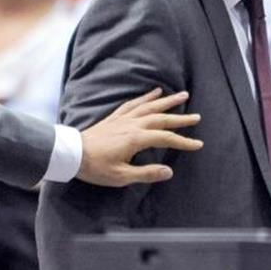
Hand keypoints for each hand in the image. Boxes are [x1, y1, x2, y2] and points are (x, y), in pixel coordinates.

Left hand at [77, 88, 201, 186]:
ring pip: (149, 106)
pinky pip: (134, 103)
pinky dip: (146, 97)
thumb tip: (169, 171)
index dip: (183, 141)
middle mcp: (132, 124)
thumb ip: (146, 173)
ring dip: (167, 101)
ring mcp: (123, 118)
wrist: (72, 154)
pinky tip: (155, 92)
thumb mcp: (121, 177)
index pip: (166, 138)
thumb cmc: (96, 168)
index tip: (198, 144)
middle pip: (161, 118)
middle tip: (197, 116)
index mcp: (136, 139)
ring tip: (182, 95)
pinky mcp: (115, 117)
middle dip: (180, 117)